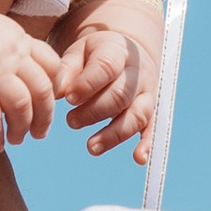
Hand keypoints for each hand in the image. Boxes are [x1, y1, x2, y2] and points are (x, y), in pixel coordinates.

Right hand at [0, 5, 62, 151]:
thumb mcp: (0, 30)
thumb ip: (14, 50)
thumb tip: (21, 74)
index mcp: (21, 42)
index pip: (52, 66)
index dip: (56, 88)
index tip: (50, 102)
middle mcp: (12, 58)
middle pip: (42, 91)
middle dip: (45, 117)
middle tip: (40, 132)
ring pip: (21, 106)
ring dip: (22, 128)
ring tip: (16, 139)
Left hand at [56, 24, 155, 160]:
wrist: (126, 54)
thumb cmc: (95, 54)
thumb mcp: (79, 51)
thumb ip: (67, 68)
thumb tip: (59, 91)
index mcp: (117, 52)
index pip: (106, 67)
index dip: (87, 84)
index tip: (68, 98)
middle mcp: (137, 73)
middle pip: (120, 95)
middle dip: (94, 112)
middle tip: (71, 121)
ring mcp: (146, 93)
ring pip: (137, 115)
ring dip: (114, 134)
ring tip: (91, 147)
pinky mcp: (150, 111)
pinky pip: (151, 128)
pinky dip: (147, 144)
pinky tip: (138, 158)